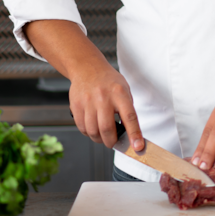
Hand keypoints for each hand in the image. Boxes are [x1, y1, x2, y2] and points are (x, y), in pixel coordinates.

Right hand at [24, 20, 144, 150]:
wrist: (87, 68)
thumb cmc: (108, 81)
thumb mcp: (124, 90)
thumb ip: (127, 109)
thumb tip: (130, 133)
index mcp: (119, 93)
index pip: (130, 117)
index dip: (134, 134)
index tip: (138, 147)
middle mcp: (103, 97)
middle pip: (107, 129)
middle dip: (111, 142)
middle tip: (113, 142)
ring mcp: (88, 101)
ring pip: (93, 131)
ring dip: (99, 139)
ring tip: (103, 135)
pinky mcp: (76, 106)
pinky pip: (82, 128)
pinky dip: (89, 133)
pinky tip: (93, 127)